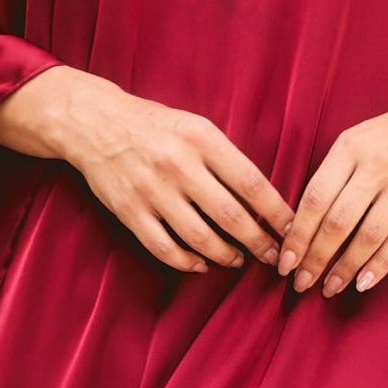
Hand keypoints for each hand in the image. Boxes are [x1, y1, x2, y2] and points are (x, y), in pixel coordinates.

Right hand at [0, 67, 291, 274]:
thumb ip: (226, 159)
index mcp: (202, 139)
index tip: (293, 230)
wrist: (95, 123)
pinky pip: (165, 248)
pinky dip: (188, 262)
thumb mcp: (196, 127)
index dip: (276, 213)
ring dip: (227, 256)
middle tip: (274, 257)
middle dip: (260, 243)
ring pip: (201, 238)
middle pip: (231, 217)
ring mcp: (152, 191)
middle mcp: (178, 165)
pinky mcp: (130, 211)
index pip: (251, 183)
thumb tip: (264, 199)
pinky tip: (202, 264)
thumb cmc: (155, 125)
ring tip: (239, 260)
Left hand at [279, 72, 387, 298]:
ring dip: (344, 268)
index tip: (285, 262)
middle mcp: (377, 164)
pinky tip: (363, 282)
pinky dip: (379, 265)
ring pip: (368, 235)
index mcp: (350, 147)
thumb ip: (333, 173)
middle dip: (315, 259)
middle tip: (301, 282)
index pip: (314, 199)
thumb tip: (301, 223)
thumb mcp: (358, 138)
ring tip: (330, 288)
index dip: (297, 236)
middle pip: (337, 222)